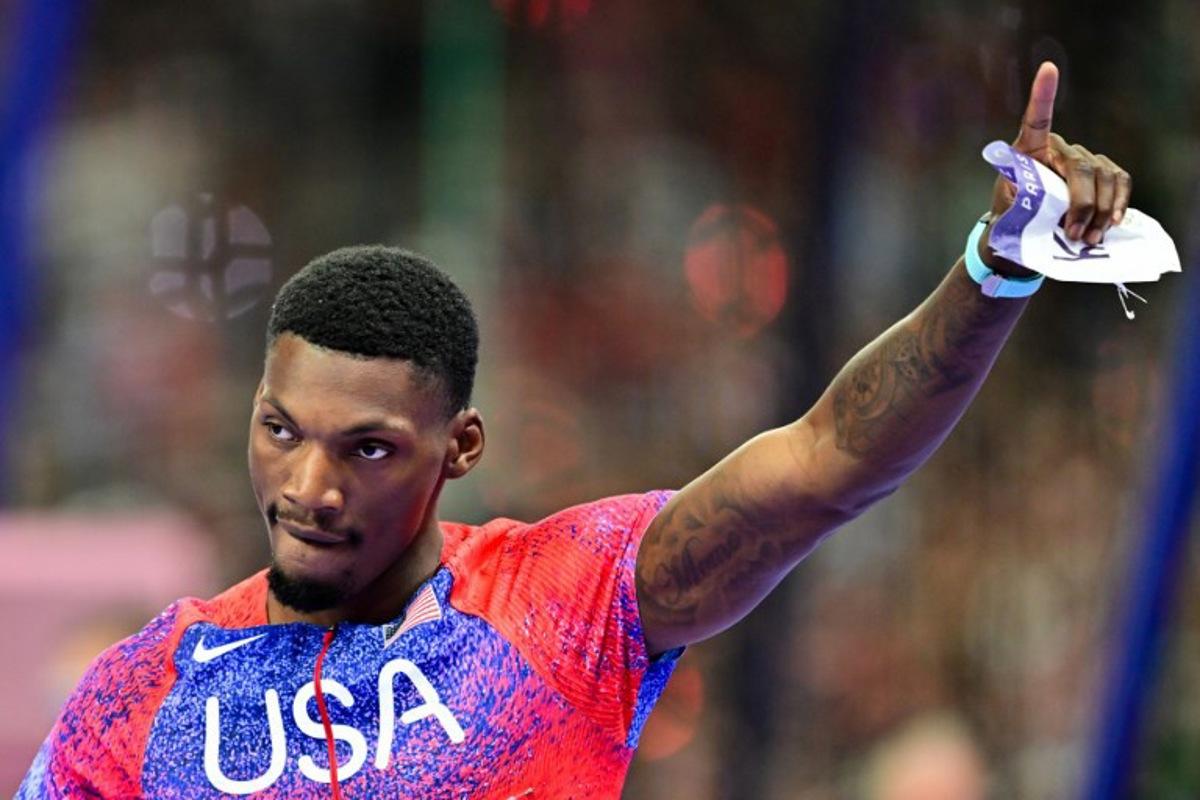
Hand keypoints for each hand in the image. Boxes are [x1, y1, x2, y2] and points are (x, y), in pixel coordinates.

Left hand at [981, 61, 1132, 273]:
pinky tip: (1111, 222)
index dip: (1043, 94)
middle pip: (1081, 168)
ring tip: (1088, 238)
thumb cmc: (1013, 214)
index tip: (1048, 68)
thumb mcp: (1006, 206)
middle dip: (1082, 204)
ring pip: (1105, 177)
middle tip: (1074, 234)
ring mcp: (1086, 159)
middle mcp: (1060, 148)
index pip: (1036, 119)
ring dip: (1101, 211)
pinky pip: (1120, 181)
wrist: (1026, 232)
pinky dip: (1118, 204)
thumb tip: (1035, 199)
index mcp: (1029, 149)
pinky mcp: (1104, 174)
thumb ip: (1020, 199)